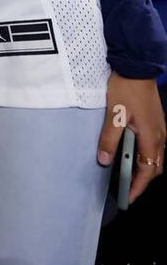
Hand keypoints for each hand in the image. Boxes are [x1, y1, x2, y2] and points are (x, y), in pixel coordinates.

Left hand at [98, 74, 165, 204]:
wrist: (136, 67)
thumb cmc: (126, 89)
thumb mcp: (113, 115)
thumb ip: (109, 139)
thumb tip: (104, 160)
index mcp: (151, 137)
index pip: (147, 171)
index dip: (138, 186)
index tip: (128, 198)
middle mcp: (160, 136)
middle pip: (155, 167)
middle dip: (142, 181)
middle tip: (126, 190)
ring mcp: (159, 129)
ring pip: (155, 157)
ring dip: (143, 169)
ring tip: (126, 176)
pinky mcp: (155, 122)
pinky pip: (153, 146)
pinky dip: (144, 156)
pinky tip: (130, 154)